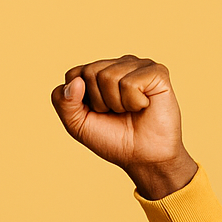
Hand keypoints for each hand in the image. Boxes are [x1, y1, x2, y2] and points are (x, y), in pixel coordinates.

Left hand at [51, 55, 197, 199]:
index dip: (78, 101)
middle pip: (89, 72)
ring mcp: (139, 65)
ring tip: (130, 110)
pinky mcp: (157, 72)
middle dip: (98, 101)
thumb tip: (75, 81)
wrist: (144, 157)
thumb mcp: (78, 124)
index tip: (96, 113)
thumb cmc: (113, 139)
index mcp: (100, 72)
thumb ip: (64, 103)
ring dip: (116, 103)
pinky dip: (133, 102)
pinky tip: (144, 106)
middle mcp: (119, 64)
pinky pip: (130, 83)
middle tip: (115, 113)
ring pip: (109, 76)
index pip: (73, 74)